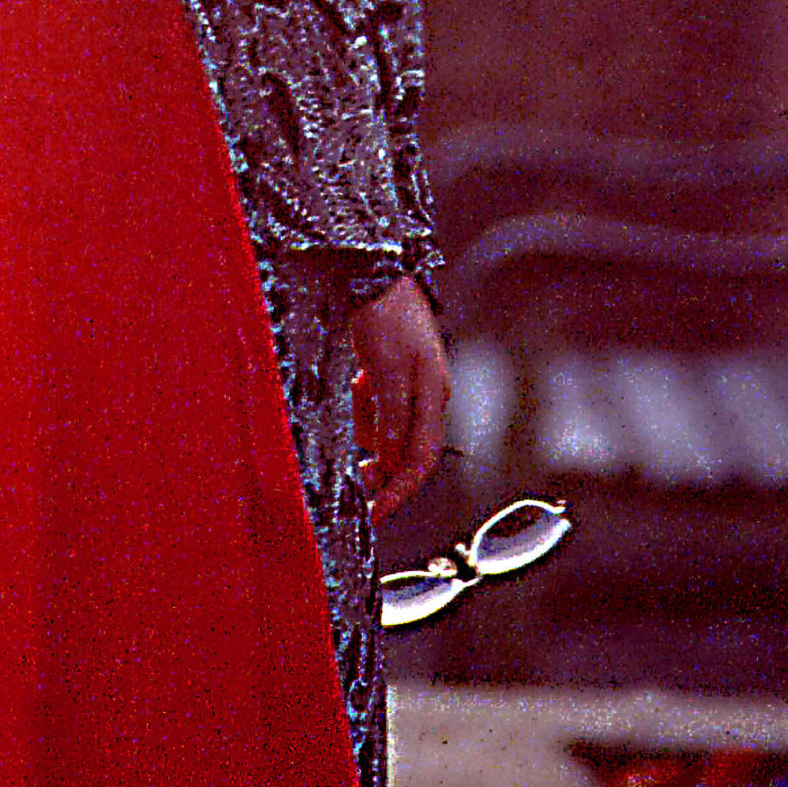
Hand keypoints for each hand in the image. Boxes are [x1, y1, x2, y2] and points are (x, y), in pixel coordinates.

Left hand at [351, 275, 450, 522]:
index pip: (420, 459)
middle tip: (354, 481)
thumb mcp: (385, 369)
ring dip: (368, 421)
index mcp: (433, 395)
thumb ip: (391, 417)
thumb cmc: (386, 315)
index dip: (399, 491)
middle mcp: (429, 395)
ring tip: (357, 388)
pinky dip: (366, 401)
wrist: (380, 272)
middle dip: (381, 465)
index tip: (376, 514)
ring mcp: (414, 384)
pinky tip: (360, 377)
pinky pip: (380, 404)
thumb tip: (389, 461)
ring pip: (388, 426)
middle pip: (406, 448)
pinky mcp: (397, 374)